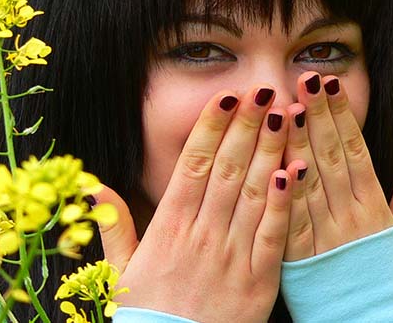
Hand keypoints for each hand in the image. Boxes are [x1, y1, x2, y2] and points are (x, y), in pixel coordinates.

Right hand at [95, 86, 304, 321]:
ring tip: (283, 114)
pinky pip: (275, 232)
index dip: (211, 128)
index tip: (225, 98)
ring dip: (270, 150)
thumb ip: (113, 225)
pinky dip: (286, 200)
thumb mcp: (120, 271)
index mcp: (168, 228)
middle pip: (227, 169)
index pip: (193, 166)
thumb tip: (96, 186)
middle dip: (245, 126)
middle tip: (260, 90)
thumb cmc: (147, 315)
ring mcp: (232, 256)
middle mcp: (201, 235)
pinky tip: (296, 169)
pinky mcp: (259, 280)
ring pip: (254, 192)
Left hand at [283, 71, 392, 259]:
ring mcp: (326, 237)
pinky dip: (285, 194)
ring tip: (287, 107)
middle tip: (304, 79)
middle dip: (318, 116)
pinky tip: (276, 165)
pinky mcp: (301, 260)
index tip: (328, 83)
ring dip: (298, 144)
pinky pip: (291, 222)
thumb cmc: (385, 271)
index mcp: (374, 205)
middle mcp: (351, 216)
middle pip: (331, 158)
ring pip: (310, 182)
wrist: (370, 320)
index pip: (355, 150)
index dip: (341, 115)